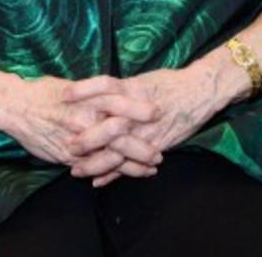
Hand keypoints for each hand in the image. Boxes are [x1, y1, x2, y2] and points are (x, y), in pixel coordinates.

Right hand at [0, 73, 157, 170]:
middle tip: (159, 155)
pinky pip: (93, 169)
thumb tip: (119, 95)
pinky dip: (109, 174)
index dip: (140, 109)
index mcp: (88, 100)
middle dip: (142, 148)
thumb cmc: (45, 92)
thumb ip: (96, 94)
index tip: (158, 112)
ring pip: (109, 158)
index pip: (120, 103)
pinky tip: (122, 176)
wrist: (17, 107)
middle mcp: (84, 122)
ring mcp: (76, 142)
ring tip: (149, 170)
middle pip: (120, 137)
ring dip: (131, 167)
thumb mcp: (75, 85)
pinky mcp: (68, 157)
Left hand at [68, 65, 229, 185]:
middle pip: (106, 126)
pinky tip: (98, 181)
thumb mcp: (142, 80)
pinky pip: (131, 163)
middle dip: (85, 138)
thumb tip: (98, 94)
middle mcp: (137, 111)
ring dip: (95, 163)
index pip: (103, 87)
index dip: (82, 92)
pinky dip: (115, 174)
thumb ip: (121, 90)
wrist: (198, 92)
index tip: (62, 95)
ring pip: (116, 151)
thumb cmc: (170, 83)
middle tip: (66, 145)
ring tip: (76, 171)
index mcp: (132, 89)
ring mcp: (146, 131)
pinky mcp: (156, 144)